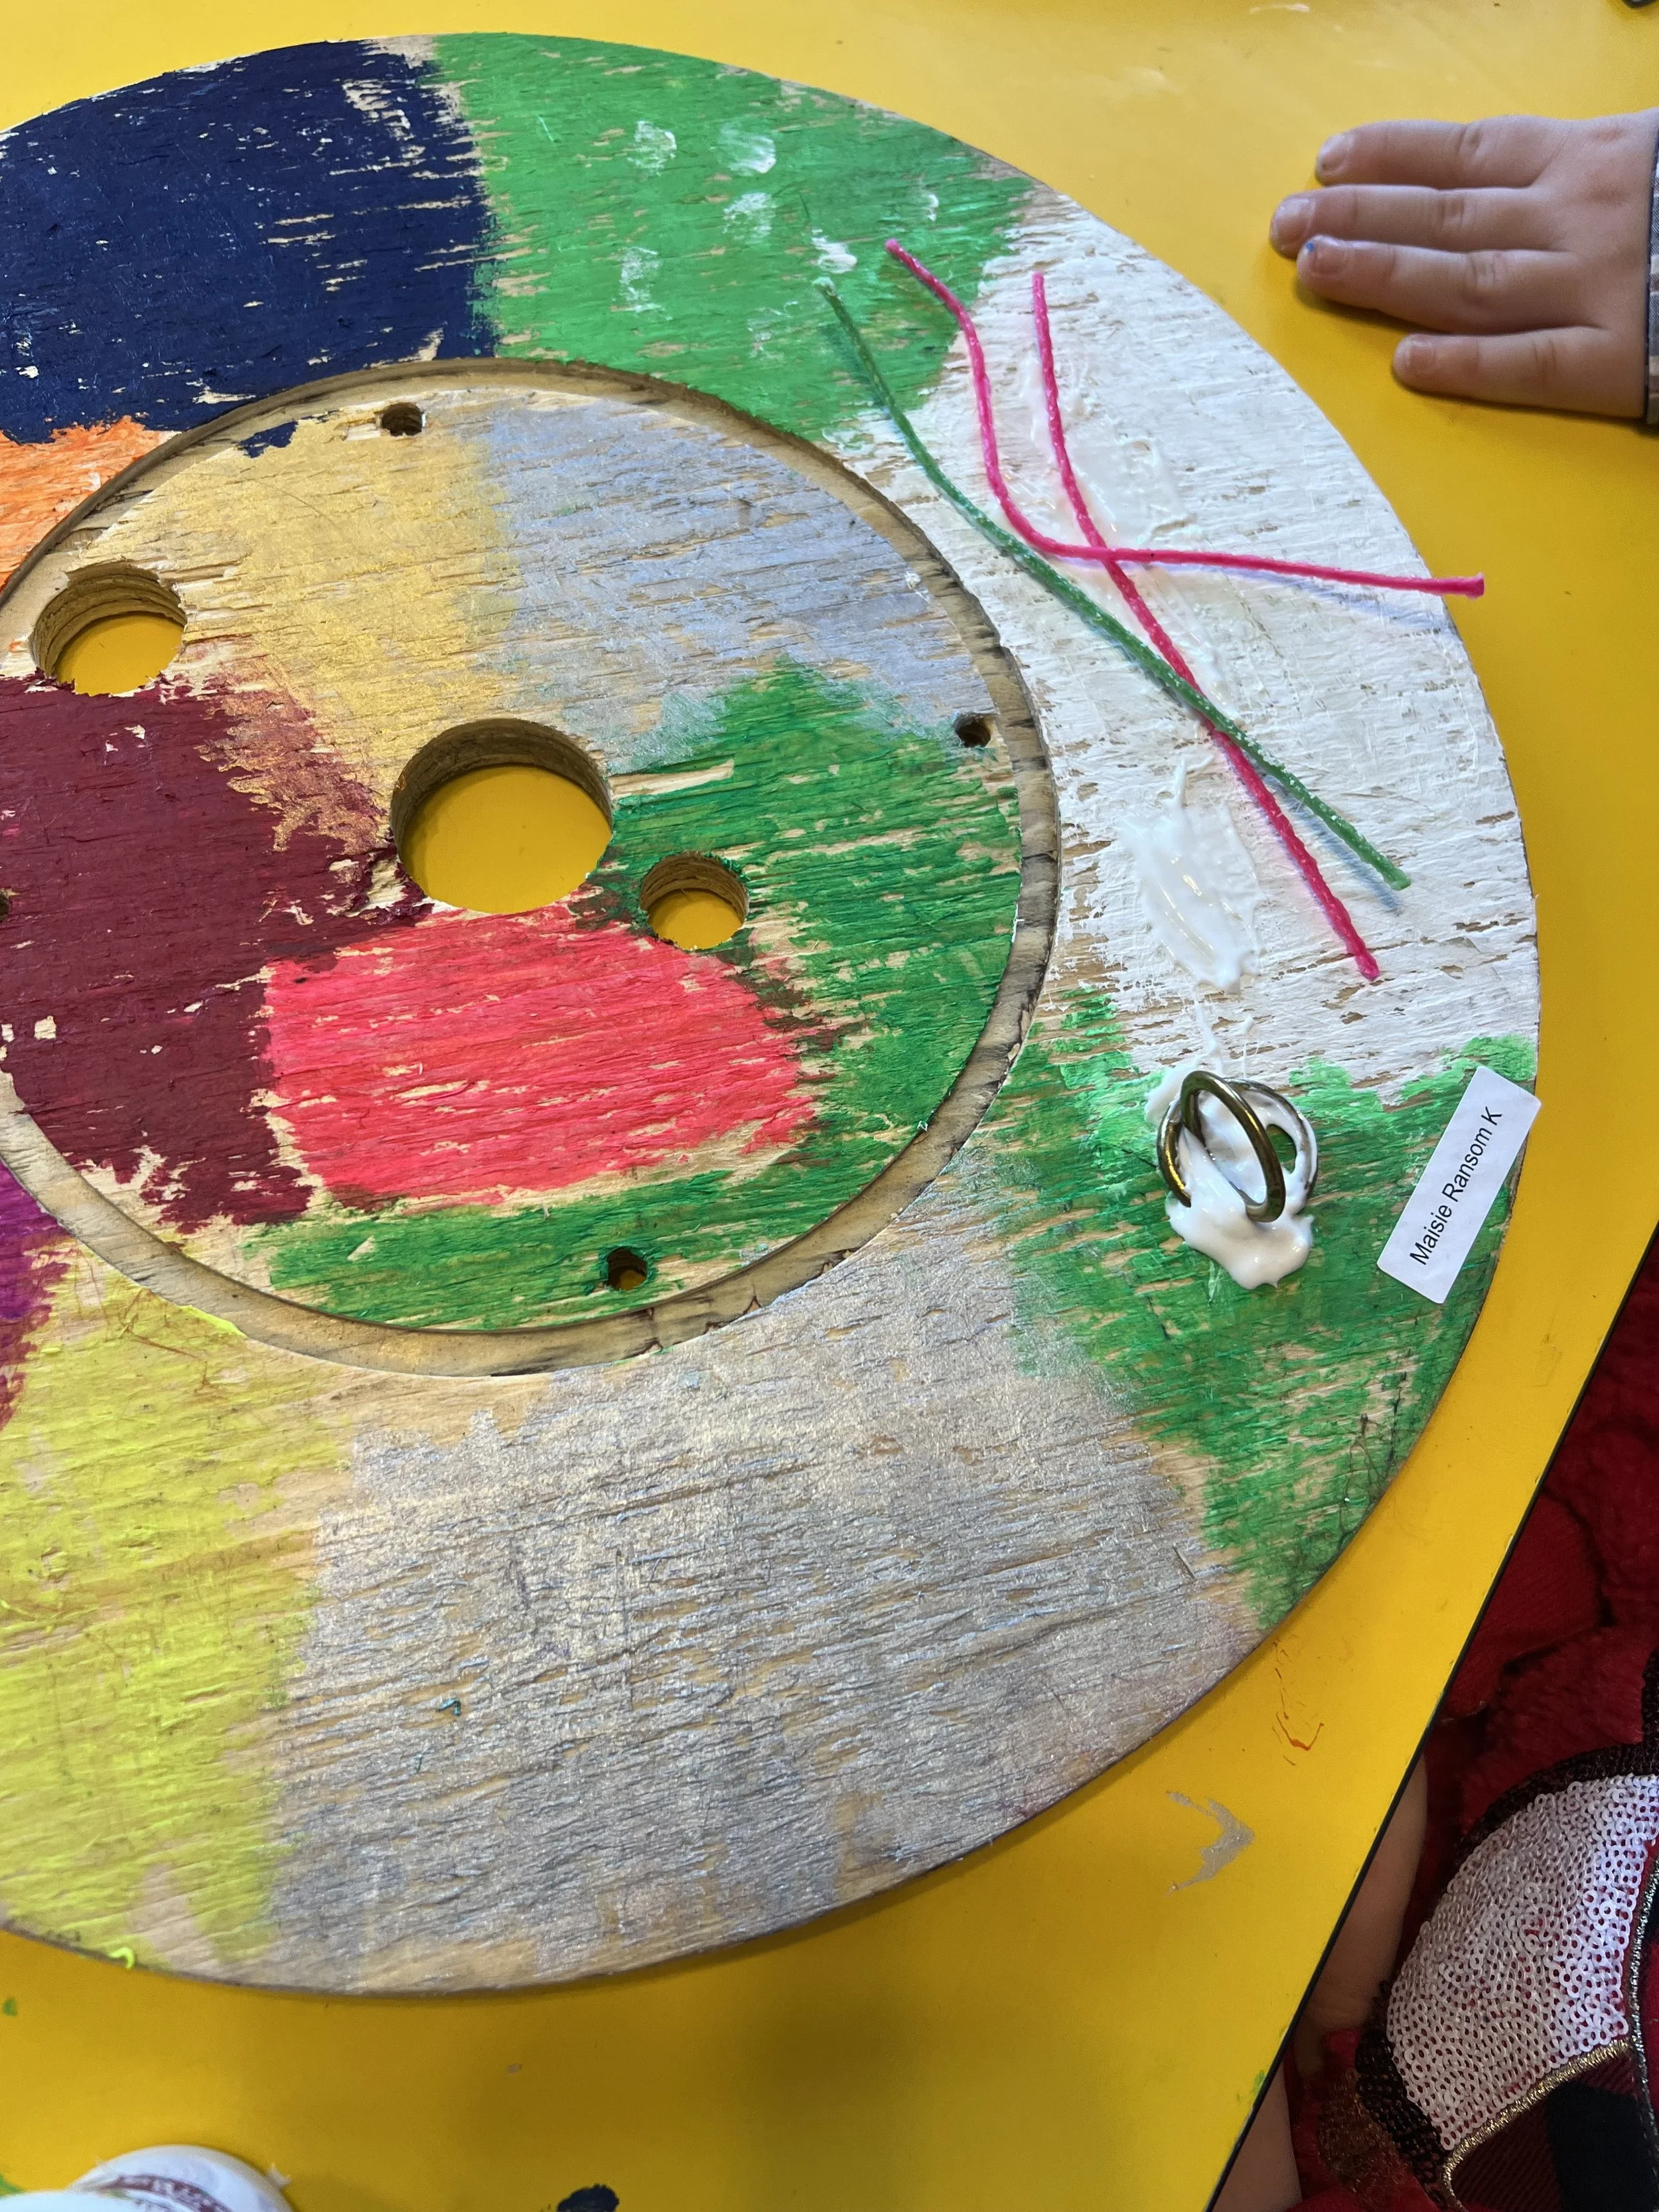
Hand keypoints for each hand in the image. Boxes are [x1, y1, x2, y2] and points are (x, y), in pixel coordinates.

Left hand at [1269, 113, 1658, 416]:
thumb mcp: (1655, 153)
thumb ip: (1589, 167)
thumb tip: (1511, 181)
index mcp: (1591, 157)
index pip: (1470, 150)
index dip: (1393, 155)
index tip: (1328, 160)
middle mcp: (1578, 215)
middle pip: (1447, 213)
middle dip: (1358, 215)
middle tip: (1285, 225)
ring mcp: (1596, 289)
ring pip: (1468, 280)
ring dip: (1384, 274)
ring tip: (1315, 270)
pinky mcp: (1621, 361)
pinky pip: (1532, 363)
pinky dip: (1468, 364)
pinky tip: (1408, 363)